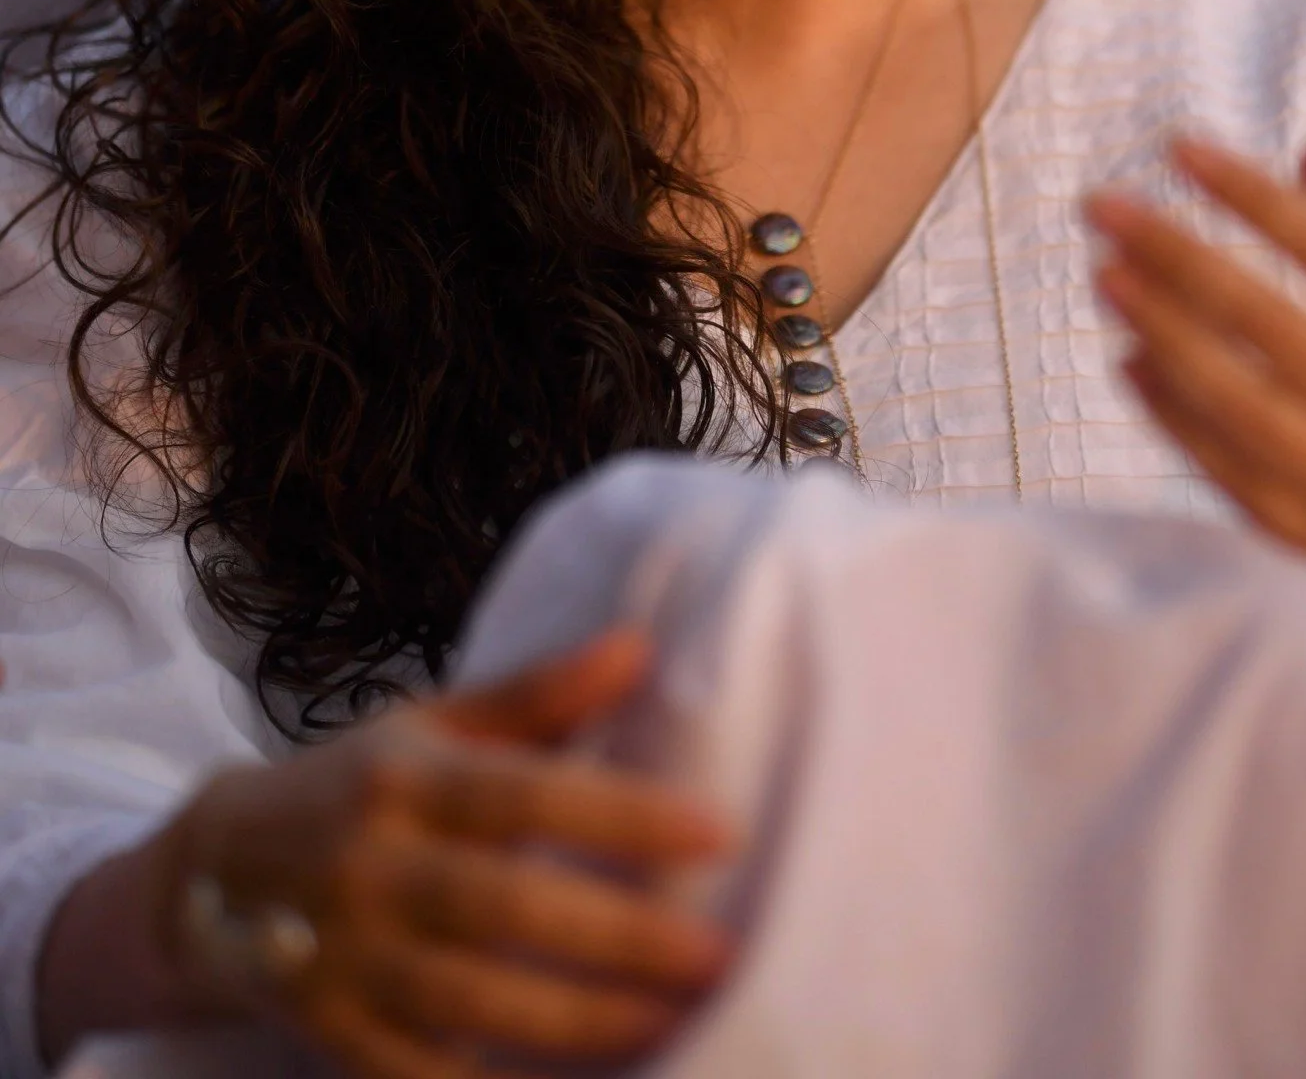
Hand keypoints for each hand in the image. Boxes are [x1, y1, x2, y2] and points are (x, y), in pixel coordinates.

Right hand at [146, 629, 733, 1077]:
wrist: (212, 872)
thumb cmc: (354, 784)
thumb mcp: (431, 721)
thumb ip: (538, 695)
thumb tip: (639, 646)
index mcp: (405, 778)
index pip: (526, 795)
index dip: (622, 816)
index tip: (717, 832)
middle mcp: (373, 867)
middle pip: (504, 907)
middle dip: (617, 938)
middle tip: (716, 955)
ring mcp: (346, 959)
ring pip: (468, 1002)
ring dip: (577, 1022)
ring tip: (670, 1024)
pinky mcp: (332, 1034)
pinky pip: (417, 1074)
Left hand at [1090, 140, 1305, 910]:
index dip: (1256, 199)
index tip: (1183, 150)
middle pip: (1271, 326)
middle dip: (1176, 255)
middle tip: (1103, 206)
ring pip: (1236, 401)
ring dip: (1160, 331)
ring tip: (1106, 274)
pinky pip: (1226, 471)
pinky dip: (1171, 414)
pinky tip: (1128, 362)